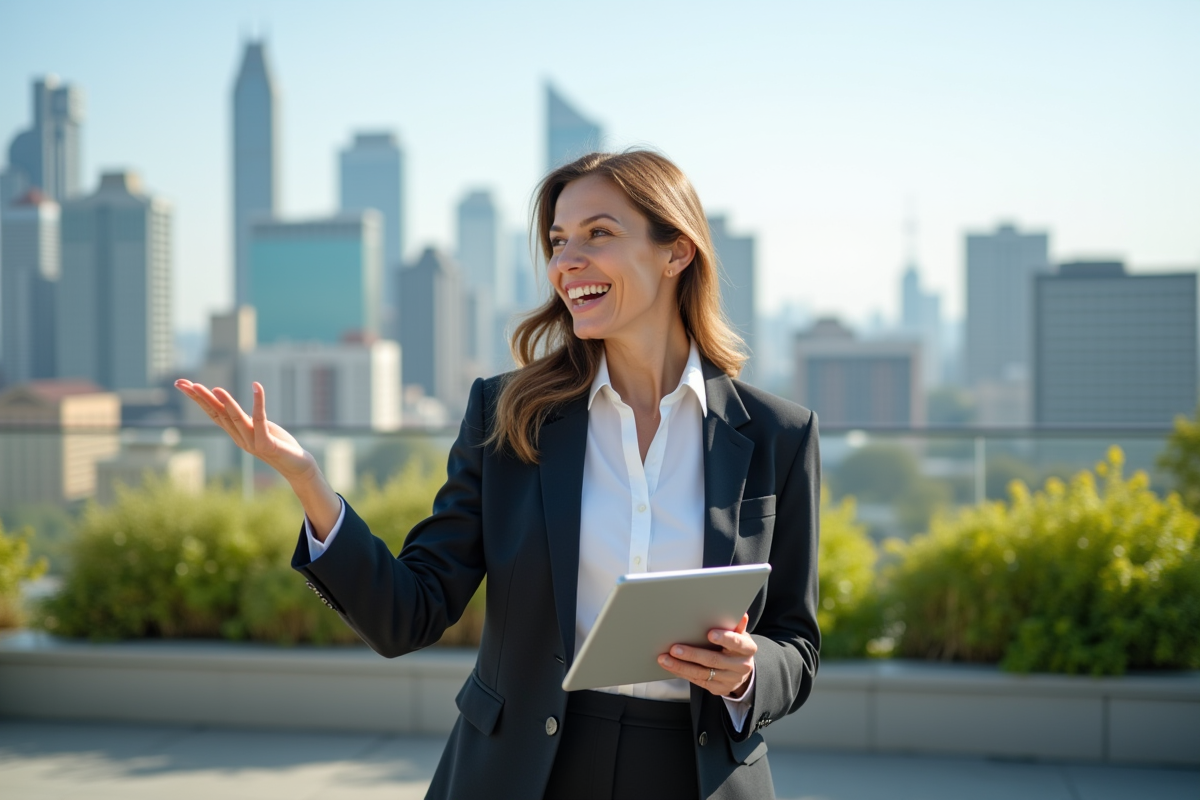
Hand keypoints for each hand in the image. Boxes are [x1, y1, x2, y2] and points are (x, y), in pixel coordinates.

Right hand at [175, 379, 313, 483]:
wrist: (296, 466)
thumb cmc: (277, 443)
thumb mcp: (257, 428)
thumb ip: (243, 418)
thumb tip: (227, 404)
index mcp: (235, 432)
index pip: (213, 412)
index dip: (197, 398)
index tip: (182, 383)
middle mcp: (239, 437)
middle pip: (217, 415)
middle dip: (200, 398)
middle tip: (183, 383)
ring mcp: (252, 442)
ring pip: (236, 419)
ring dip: (226, 403)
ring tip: (215, 388)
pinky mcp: (267, 443)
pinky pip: (261, 420)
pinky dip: (258, 403)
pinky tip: (257, 386)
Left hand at [658, 613, 755, 696]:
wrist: (741, 670)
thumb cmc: (735, 646)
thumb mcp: (739, 634)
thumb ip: (737, 626)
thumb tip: (741, 615)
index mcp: (747, 649)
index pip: (737, 643)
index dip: (724, 638)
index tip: (710, 633)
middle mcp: (741, 666)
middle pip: (714, 660)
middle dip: (692, 654)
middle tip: (674, 648)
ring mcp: (730, 679)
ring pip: (702, 673)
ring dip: (681, 666)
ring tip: (665, 659)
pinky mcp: (719, 688)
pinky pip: (698, 682)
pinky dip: (683, 673)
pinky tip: (671, 666)